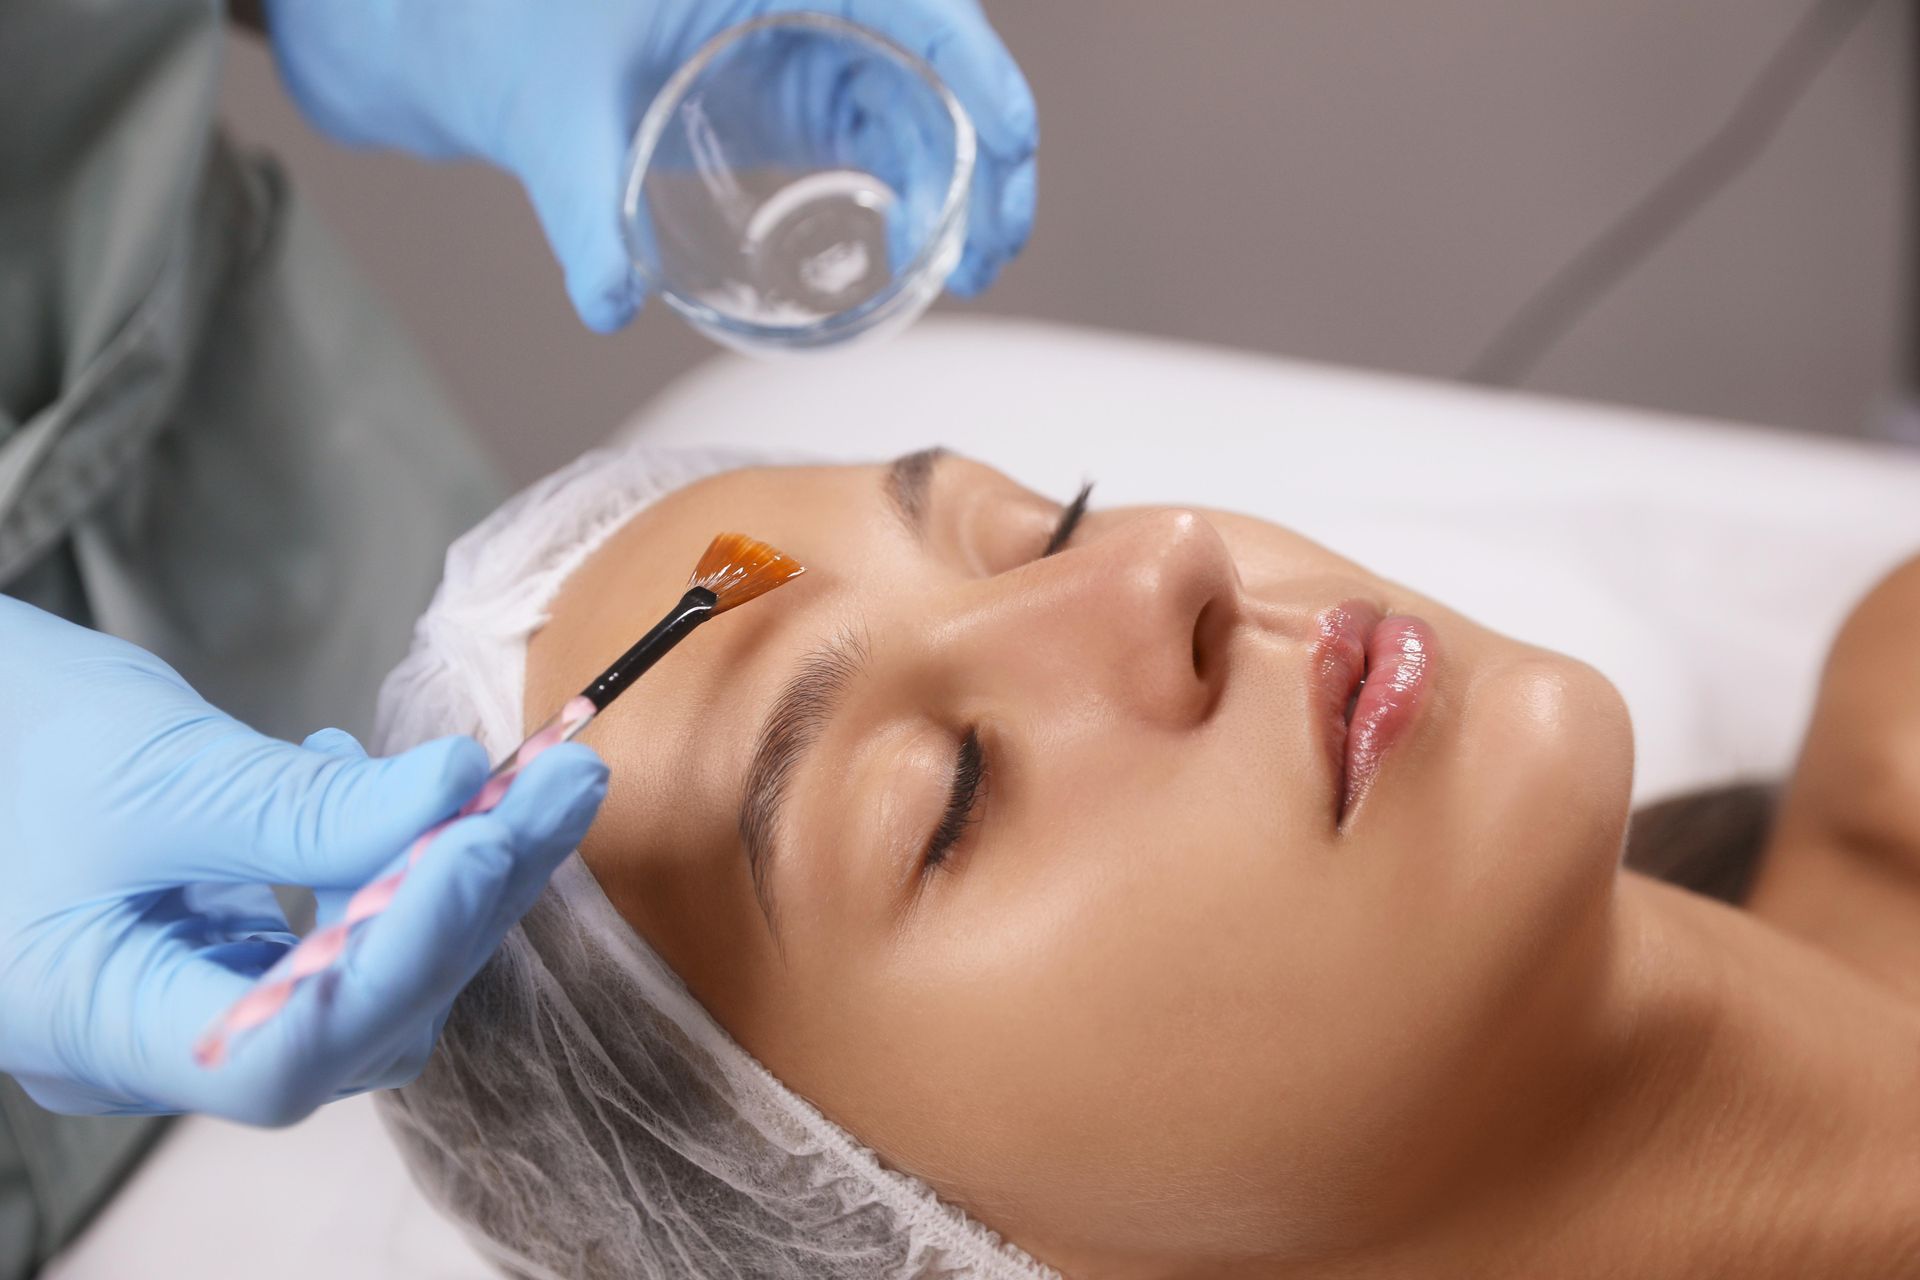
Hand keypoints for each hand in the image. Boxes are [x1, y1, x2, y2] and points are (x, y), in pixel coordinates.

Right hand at [0, 598, 606, 1125]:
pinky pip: (333, 941)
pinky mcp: (213, 954)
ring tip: (513, 778)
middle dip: (471, 897)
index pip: (287, 1056)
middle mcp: (146, 1045)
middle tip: (564, 781)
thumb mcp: (158, 769)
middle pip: (355, 1017)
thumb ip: (306, 809)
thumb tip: (462, 793)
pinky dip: (384, 866)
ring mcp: (183, 1002)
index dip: (403, 960)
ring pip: (363, 979)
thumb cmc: (10, 738)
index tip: (482, 840)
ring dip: (451, 877)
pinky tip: (385, 784)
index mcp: (94, 1026)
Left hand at [262, 0, 1038, 331]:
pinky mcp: (787, 94)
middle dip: (983, 151)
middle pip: (933, 61)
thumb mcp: (558, 109)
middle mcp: (804, 0)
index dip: (976, 66)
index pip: (911, 2)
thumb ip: (584, 206)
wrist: (463, 34)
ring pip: (916, 105)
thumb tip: (607, 299)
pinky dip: (906, 191)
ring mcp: (801, 46)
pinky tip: (914, 254)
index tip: (1012, 140)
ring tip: (965, 266)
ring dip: (954, 183)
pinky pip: (874, 136)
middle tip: (993, 245)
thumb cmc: (506, 27)